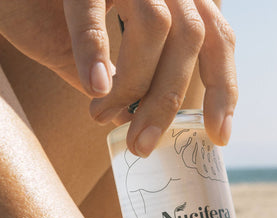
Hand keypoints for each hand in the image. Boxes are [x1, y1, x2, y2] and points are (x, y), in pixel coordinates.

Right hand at [0, 0, 237, 156]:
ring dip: (133, 85)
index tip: (218, 136)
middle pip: (190, 38)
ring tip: (101, 116)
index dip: (222, 88)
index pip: (217, 40)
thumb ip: (123, 81)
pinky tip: (95, 88)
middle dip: (166, 102)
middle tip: (141, 145)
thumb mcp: (101, 51)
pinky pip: (91, 10)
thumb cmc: (53, 10)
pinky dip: (94, 50)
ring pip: (156, 25)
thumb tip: (139, 120)